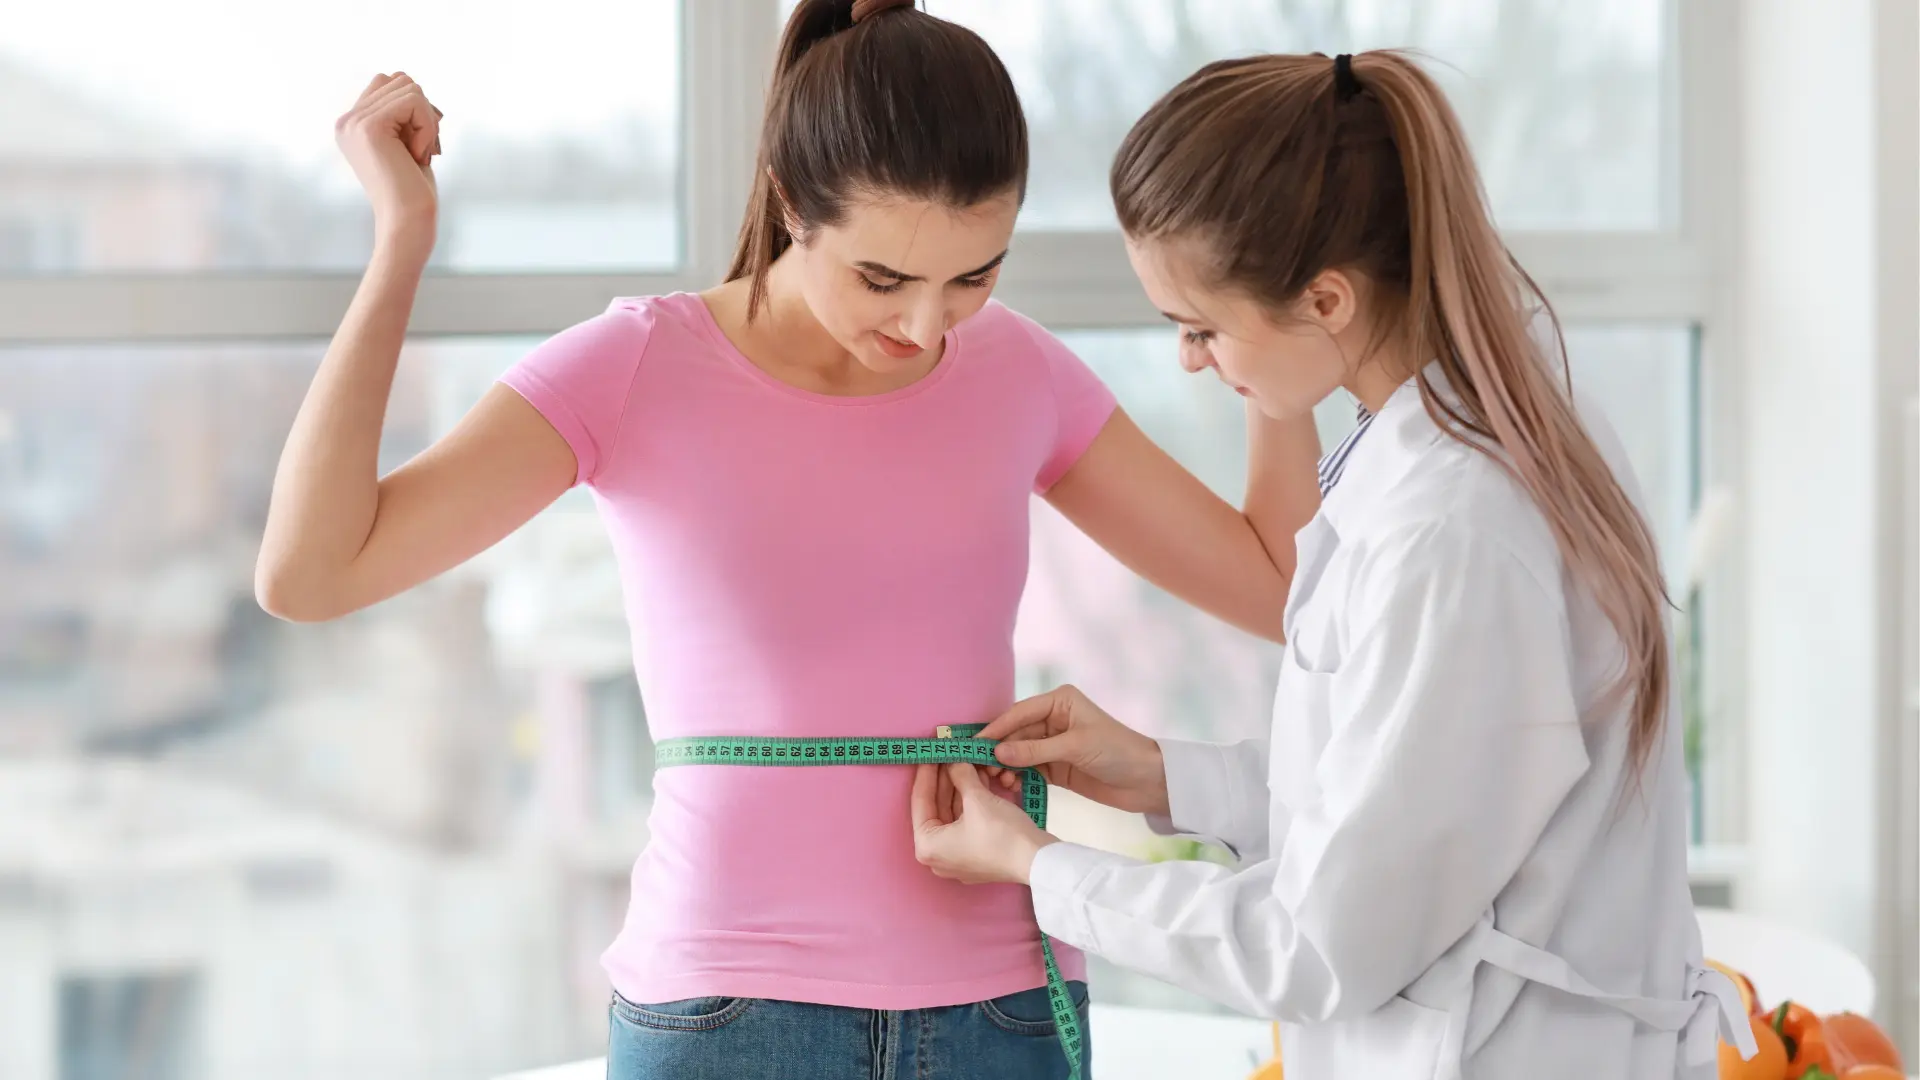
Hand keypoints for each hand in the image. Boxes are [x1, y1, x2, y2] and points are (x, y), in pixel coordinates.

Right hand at [335, 72, 442, 255]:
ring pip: (410, 87)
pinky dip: (428, 128)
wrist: (406, 222)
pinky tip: (419, 155)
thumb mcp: (406, 141)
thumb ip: (400, 111)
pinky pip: (414, 101)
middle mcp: (346, 120)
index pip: (389, 82)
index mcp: (351, 124)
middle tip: (419, 149)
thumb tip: (406, 78)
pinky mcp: (370, 126)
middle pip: (400, 80)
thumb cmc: (413, 189)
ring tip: (417, 154)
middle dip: (423, 112)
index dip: (416, 108)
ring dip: (427, 122)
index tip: (418, 142)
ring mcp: (354, 122)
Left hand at [911, 762, 1055, 885]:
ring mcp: (957, 858)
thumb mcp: (977, 798)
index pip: (920, 800)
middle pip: (937, 807)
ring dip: (960, 788)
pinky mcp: (976, 856)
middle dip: (946, 779)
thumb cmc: (1001, 834)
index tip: (930, 750)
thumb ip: (959, 774)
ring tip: (965, 761)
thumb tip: (954, 759)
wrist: (1038, 861)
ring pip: (953, 814)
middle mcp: (937, 856)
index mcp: (927, 846)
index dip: (926, 771)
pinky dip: (971, 802)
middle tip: (948, 753)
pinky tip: (977, 779)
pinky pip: (966, 823)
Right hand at [978, 685, 1168, 816]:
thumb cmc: (1117, 752)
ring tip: (997, 781)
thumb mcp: (1075, 747)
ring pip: (1019, 753)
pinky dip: (1018, 777)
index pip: (1019, 713)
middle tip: (981, 769)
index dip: (996, 729)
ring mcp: (1053, 743)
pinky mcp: (1056, 766)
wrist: (1147, 781)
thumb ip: (1035, 750)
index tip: (973, 744)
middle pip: (1016, 733)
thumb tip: (997, 752)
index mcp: (1060, 702)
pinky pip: (1029, 769)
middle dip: (998, 750)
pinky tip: (1009, 786)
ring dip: (1006, 766)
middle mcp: (1054, 719)